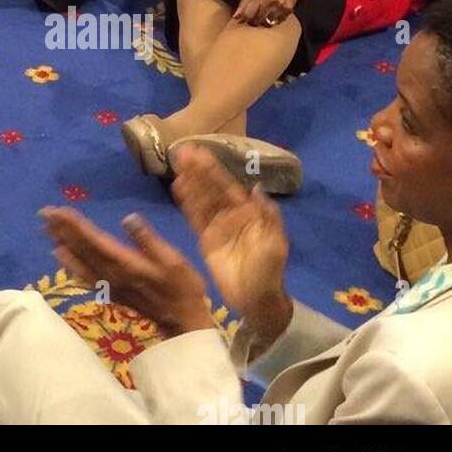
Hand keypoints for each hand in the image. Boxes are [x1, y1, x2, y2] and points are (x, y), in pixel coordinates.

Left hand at [41, 206, 215, 338]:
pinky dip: (70, 265)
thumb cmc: (183, 288)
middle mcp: (112, 274)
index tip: (58, 210)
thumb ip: (149, 240)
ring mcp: (110, 285)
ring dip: (62, 244)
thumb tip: (128, 218)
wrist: (184, 322)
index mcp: (126, 263)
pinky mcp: (112, 292)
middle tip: (44, 213)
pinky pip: (84, 277)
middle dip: (62, 230)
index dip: (75, 225)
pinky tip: (60, 257)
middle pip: (82, 249)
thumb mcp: (174, 260)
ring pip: (80, 262)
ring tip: (47, 229)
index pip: (94, 240)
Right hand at [171, 144, 291, 340]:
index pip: (228, 186)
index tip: (199, 152)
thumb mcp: (275, 242)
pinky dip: (186, 203)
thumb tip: (256, 187)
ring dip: (189, 183)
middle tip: (181, 152)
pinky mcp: (205, 240)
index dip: (213, 169)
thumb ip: (268, 215)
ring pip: (200, 199)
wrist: (257, 300)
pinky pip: (194, 217)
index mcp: (249, 212)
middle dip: (197, 171)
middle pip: (211, 188)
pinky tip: (177, 188)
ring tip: (175, 166)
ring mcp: (217, 226)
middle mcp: (230, 214)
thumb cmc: (270, 270)